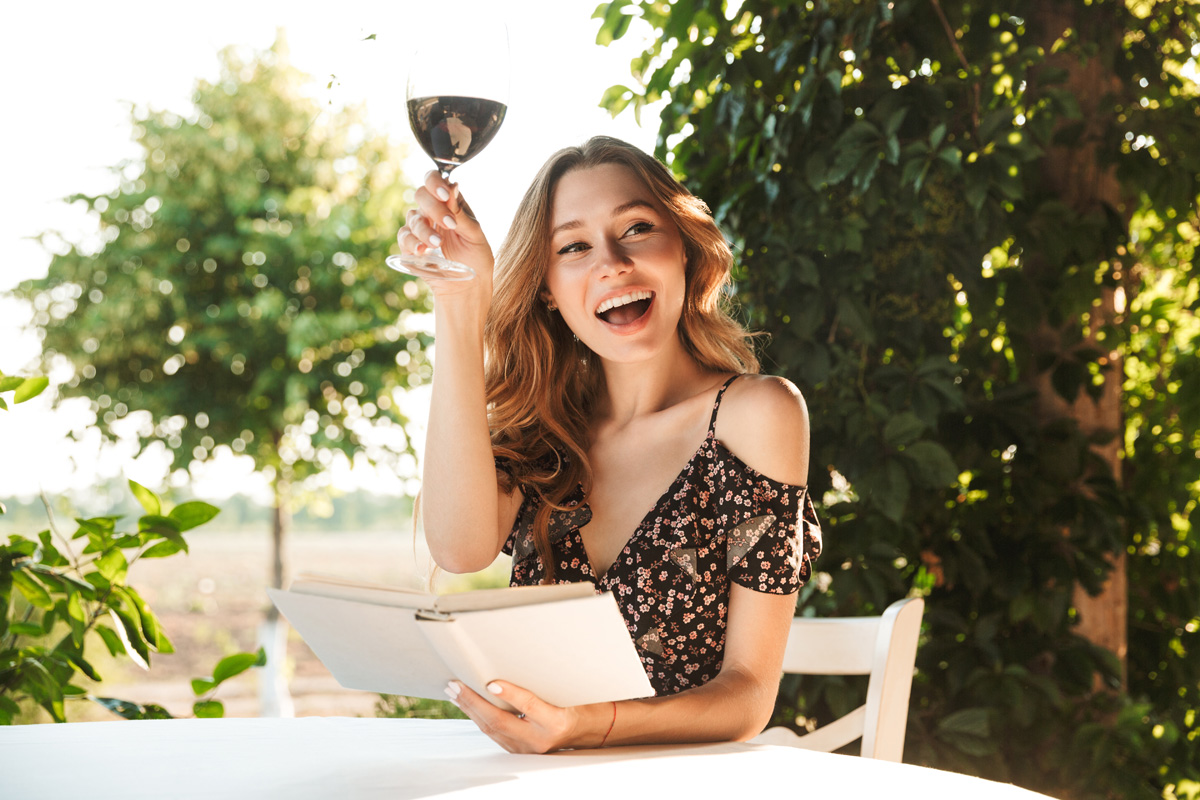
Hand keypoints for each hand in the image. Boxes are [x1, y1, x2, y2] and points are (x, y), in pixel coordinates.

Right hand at [397, 171, 494, 294]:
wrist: (468, 288)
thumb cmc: (476, 258)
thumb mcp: (474, 235)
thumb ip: (460, 213)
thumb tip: (453, 185)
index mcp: (450, 203)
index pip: (435, 180)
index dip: (435, 182)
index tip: (444, 194)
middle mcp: (432, 212)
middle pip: (420, 194)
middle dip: (433, 208)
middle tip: (448, 225)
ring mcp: (420, 228)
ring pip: (412, 217)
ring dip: (425, 229)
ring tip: (438, 244)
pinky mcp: (410, 246)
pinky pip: (404, 237)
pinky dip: (411, 242)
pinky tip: (422, 251)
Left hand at [445, 680, 589, 753]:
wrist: (576, 731)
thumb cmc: (569, 704)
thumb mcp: (561, 692)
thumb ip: (539, 684)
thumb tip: (509, 666)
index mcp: (555, 721)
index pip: (529, 706)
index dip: (510, 694)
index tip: (490, 682)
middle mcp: (538, 739)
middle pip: (500, 721)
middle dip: (473, 702)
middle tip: (455, 684)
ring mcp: (525, 748)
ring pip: (490, 729)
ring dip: (469, 708)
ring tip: (454, 691)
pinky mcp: (515, 749)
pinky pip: (491, 732)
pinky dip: (475, 716)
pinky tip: (465, 704)